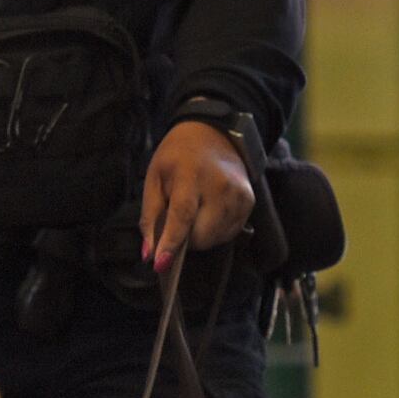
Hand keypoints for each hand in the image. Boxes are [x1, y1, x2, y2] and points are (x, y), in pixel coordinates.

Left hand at [141, 119, 253, 271]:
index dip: (171, 242)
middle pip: (201, 234)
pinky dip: (215, 231)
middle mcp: (220, 185)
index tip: (160, 264)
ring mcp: (238, 194)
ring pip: (216, 238)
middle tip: (176, 220)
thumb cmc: (178, 155)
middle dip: (184, 239)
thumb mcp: (154, 177)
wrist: (214, 133)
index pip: (183, 215)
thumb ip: (150, 217)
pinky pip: (229, 233)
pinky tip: (208, 211)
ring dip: (200, 236)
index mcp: (191, 174)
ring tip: (194, 210)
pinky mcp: (249, 201)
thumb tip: (149, 254)